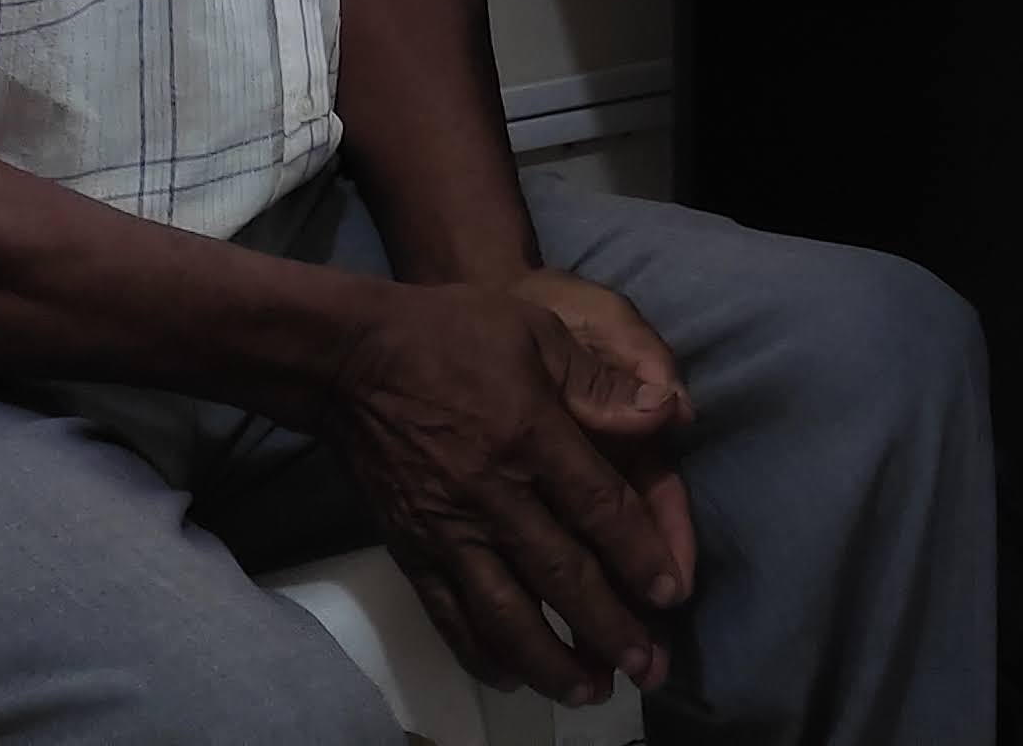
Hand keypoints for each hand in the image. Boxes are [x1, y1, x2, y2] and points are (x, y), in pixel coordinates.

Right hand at [322, 276, 694, 702]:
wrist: (352, 361)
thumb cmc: (454, 336)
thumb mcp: (539, 331)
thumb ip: (601, 382)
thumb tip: (668, 411)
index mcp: (530, 434)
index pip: (597, 508)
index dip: (638, 555)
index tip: (670, 594)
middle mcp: (491, 493)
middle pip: (559, 574)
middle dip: (608, 627)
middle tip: (648, 668)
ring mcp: (445, 529)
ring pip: (505, 612)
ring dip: (551, 659)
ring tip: (591, 691)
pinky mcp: (410, 550)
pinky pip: (449, 615)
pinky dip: (482, 652)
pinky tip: (513, 675)